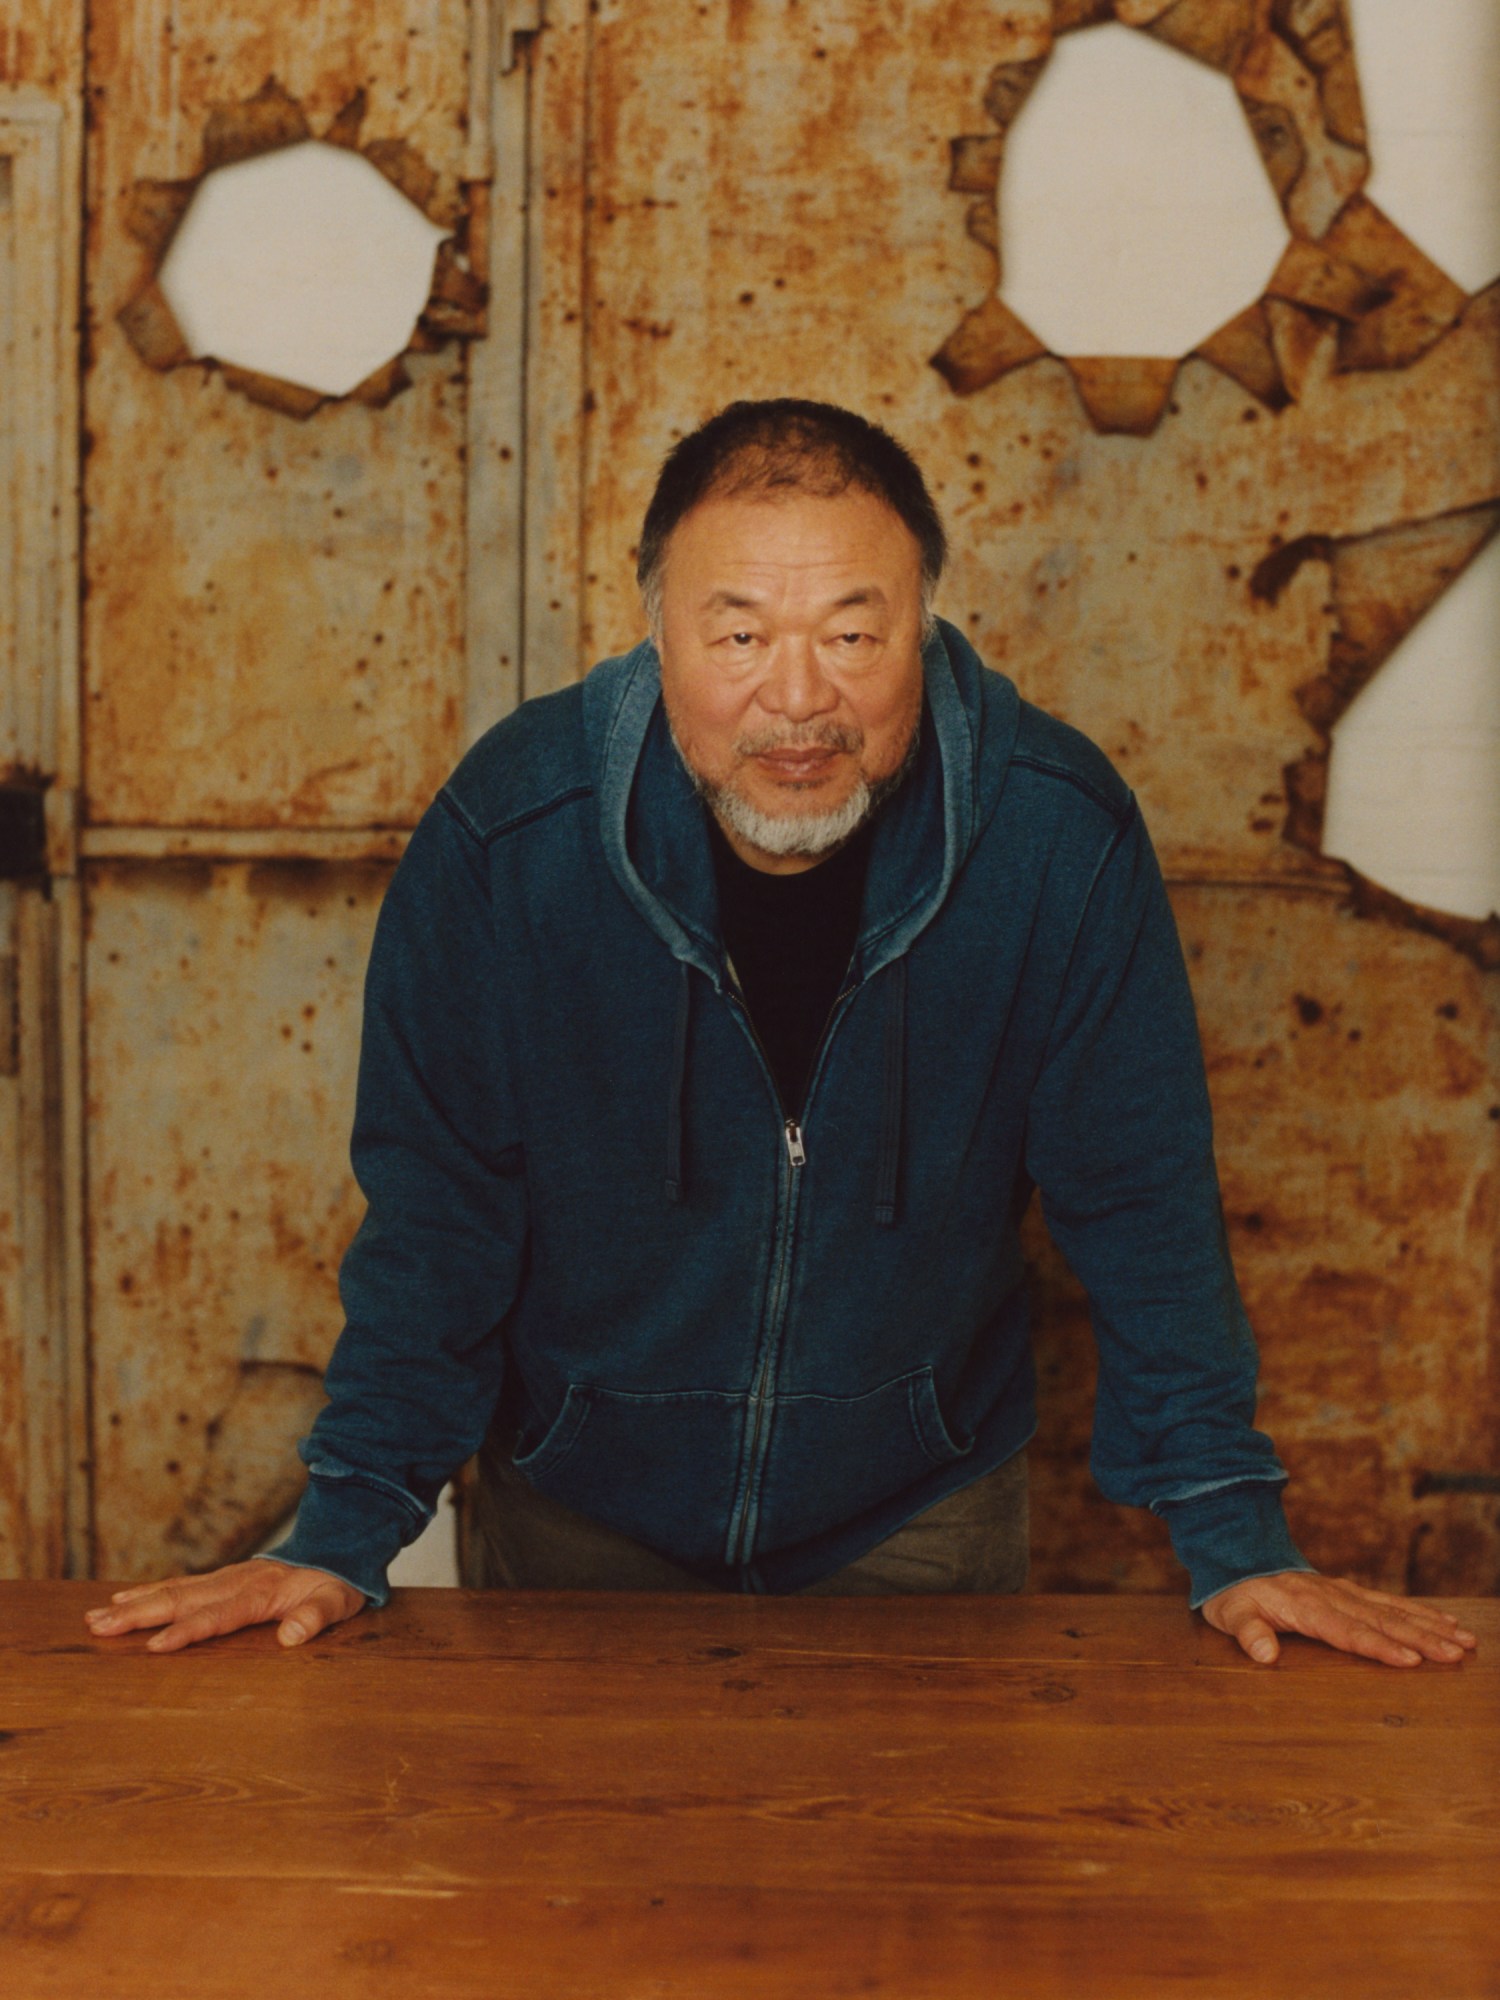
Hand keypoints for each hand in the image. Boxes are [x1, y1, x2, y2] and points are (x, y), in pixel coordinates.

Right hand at [85, 1559, 364, 1653]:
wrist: (336, 1548)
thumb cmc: (336, 1582)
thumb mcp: (337, 1601)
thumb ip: (316, 1617)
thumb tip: (292, 1636)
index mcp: (259, 1593)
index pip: (217, 1616)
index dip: (187, 1632)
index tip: (155, 1647)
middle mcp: (234, 1582)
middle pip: (181, 1600)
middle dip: (139, 1615)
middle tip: (99, 1627)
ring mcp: (225, 1578)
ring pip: (172, 1590)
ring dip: (134, 1604)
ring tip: (96, 1617)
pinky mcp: (220, 1580)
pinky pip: (179, 1585)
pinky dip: (148, 1592)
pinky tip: (122, 1599)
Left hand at [1201, 1570, 1477, 1667]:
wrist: (1238, 1557)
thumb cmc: (1235, 1593)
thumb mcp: (1231, 1613)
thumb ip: (1248, 1633)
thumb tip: (1264, 1654)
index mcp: (1307, 1607)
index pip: (1349, 1631)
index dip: (1379, 1647)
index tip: (1411, 1660)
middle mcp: (1333, 1597)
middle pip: (1382, 1621)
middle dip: (1421, 1638)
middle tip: (1456, 1653)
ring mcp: (1345, 1592)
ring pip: (1394, 1610)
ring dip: (1430, 1625)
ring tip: (1464, 1640)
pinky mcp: (1350, 1591)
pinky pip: (1390, 1602)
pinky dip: (1420, 1611)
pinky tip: (1446, 1621)